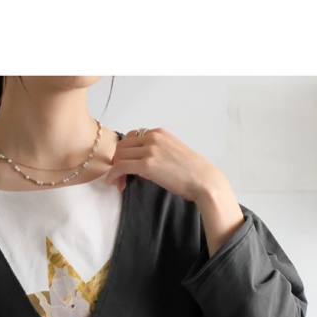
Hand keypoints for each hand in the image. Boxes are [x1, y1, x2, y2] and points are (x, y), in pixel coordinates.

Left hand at [101, 127, 244, 258]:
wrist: (203, 180)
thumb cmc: (191, 171)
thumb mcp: (172, 152)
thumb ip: (155, 151)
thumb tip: (137, 164)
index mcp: (159, 132)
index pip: (131, 138)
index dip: (125, 153)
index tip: (125, 167)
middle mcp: (153, 137)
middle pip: (122, 146)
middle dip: (117, 161)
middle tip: (120, 177)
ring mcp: (150, 149)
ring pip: (119, 156)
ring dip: (115, 170)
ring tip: (120, 182)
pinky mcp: (147, 164)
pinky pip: (121, 167)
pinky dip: (113, 175)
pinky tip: (114, 183)